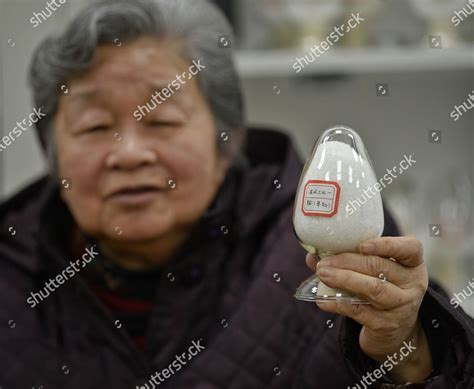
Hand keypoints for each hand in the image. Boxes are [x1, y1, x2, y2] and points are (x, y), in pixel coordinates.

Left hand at [306, 236, 432, 382]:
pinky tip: (322, 299)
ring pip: (373, 288)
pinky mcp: (386, 325)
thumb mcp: (373, 273)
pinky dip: (338, 303)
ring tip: (323, 274)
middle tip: (324, 262)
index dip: (386, 245)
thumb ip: (348, 260)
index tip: (362, 245)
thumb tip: (313, 255)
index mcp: (412, 264)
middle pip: (380, 266)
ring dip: (343, 279)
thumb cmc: (381, 290)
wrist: (395, 332)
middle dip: (347, 261)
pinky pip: (359, 311)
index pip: (410, 248)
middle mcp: (412, 284)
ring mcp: (401, 306)